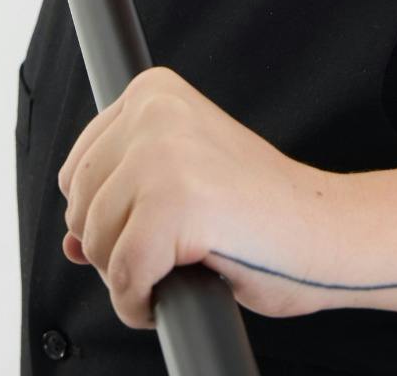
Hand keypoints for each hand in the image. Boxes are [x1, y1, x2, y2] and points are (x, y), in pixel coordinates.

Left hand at [57, 66, 339, 329]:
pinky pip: (124, 276)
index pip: (78, 167)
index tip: (143, 229)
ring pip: (96, 244)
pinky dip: (139, 303)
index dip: (103, 215)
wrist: (326, 230)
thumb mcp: (183, 184)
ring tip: (174, 269)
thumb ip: (123, 197)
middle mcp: (154, 112)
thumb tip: (70, 243)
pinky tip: (169, 294)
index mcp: (154, 93)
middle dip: (112, 248)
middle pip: (80, 207)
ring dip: (127, 277)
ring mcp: (163, 155)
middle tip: (164, 256)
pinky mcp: (174, 205)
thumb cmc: (264, 211)